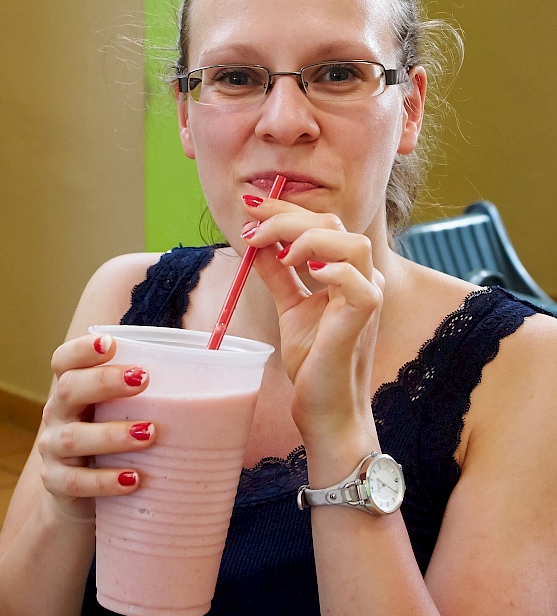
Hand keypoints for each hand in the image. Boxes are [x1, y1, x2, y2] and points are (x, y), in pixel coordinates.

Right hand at [37, 334, 156, 521]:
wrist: (81, 494)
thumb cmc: (115, 439)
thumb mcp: (126, 411)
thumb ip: (159, 393)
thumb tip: (230, 381)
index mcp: (74, 387)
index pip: (65, 360)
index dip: (83, 349)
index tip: (111, 343)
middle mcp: (58, 413)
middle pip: (69, 389)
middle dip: (104, 381)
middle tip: (142, 379)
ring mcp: (53, 449)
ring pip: (74, 438)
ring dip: (112, 434)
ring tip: (149, 433)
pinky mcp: (57, 484)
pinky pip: (77, 482)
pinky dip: (105, 481)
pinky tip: (133, 479)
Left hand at [243, 196, 383, 444]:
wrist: (325, 410)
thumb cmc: (315, 362)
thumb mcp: (290, 308)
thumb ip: (278, 275)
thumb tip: (255, 244)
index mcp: (348, 272)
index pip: (320, 224)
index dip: (284, 209)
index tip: (248, 205)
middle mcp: (363, 278)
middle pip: (333, 224)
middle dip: (286, 217)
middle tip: (249, 229)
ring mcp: (368, 296)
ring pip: (351, 244)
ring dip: (307, 238)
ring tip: (276, 253)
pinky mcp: (364, 318)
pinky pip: (358, 281)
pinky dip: (330, 269)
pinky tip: (300, 270)